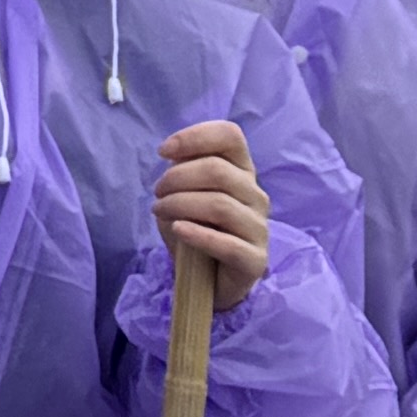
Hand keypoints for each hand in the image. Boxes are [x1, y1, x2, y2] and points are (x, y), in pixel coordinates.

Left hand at [153, 120, 272, 315]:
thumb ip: (183, 170)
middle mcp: (256, 195)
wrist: (206, 279)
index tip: (163, 151)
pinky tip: (177, 230)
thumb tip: (173, 155)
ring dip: (180, 205)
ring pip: (220, 205)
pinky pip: (227, 244)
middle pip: (218, 170)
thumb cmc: (196, 228)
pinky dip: (197, 234)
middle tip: (157, 193)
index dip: (194, 137)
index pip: (230, 136)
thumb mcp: (183, 193)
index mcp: (242, 171)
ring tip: (159, 211)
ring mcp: (259, 228)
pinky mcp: (255, 260)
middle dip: (176, 178)